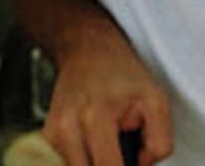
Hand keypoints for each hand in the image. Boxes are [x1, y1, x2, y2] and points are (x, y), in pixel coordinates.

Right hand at [42, 20, 173, 165]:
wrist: (88, 50)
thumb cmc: (124, 75)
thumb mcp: (157, 101)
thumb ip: (158, 143)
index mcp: (96, 117)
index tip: (135, 161)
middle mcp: (67, 127)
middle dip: (111, 165)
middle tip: (122, 147)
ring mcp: (53, 133)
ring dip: (97, 163)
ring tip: (109, 141)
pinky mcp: (47, 136)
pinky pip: (69, 161)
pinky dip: (86, 158)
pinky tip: (94, 139)